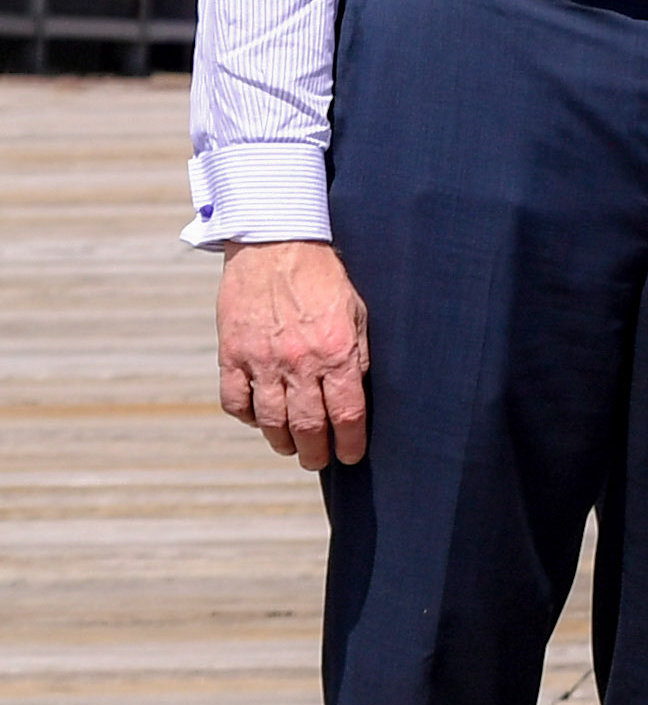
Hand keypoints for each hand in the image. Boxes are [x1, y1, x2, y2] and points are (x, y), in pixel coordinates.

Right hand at [217, 240, 370, 468]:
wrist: (276, 244)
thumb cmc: (325, 278)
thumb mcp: (358, 314)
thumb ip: (358, 354)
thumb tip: (357, 393)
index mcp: (337, 352)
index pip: (347, 414)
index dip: (350, 442)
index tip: (351, 455)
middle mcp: (299, 362)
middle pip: (307, 426)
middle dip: (316, 452)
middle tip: (318, 460)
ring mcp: (261, 360)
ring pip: (270, 420)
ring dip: (282, 441)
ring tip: (291, 448)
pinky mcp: (232, 353)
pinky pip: (234, 400)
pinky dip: (246, 416)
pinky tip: (258, 419)